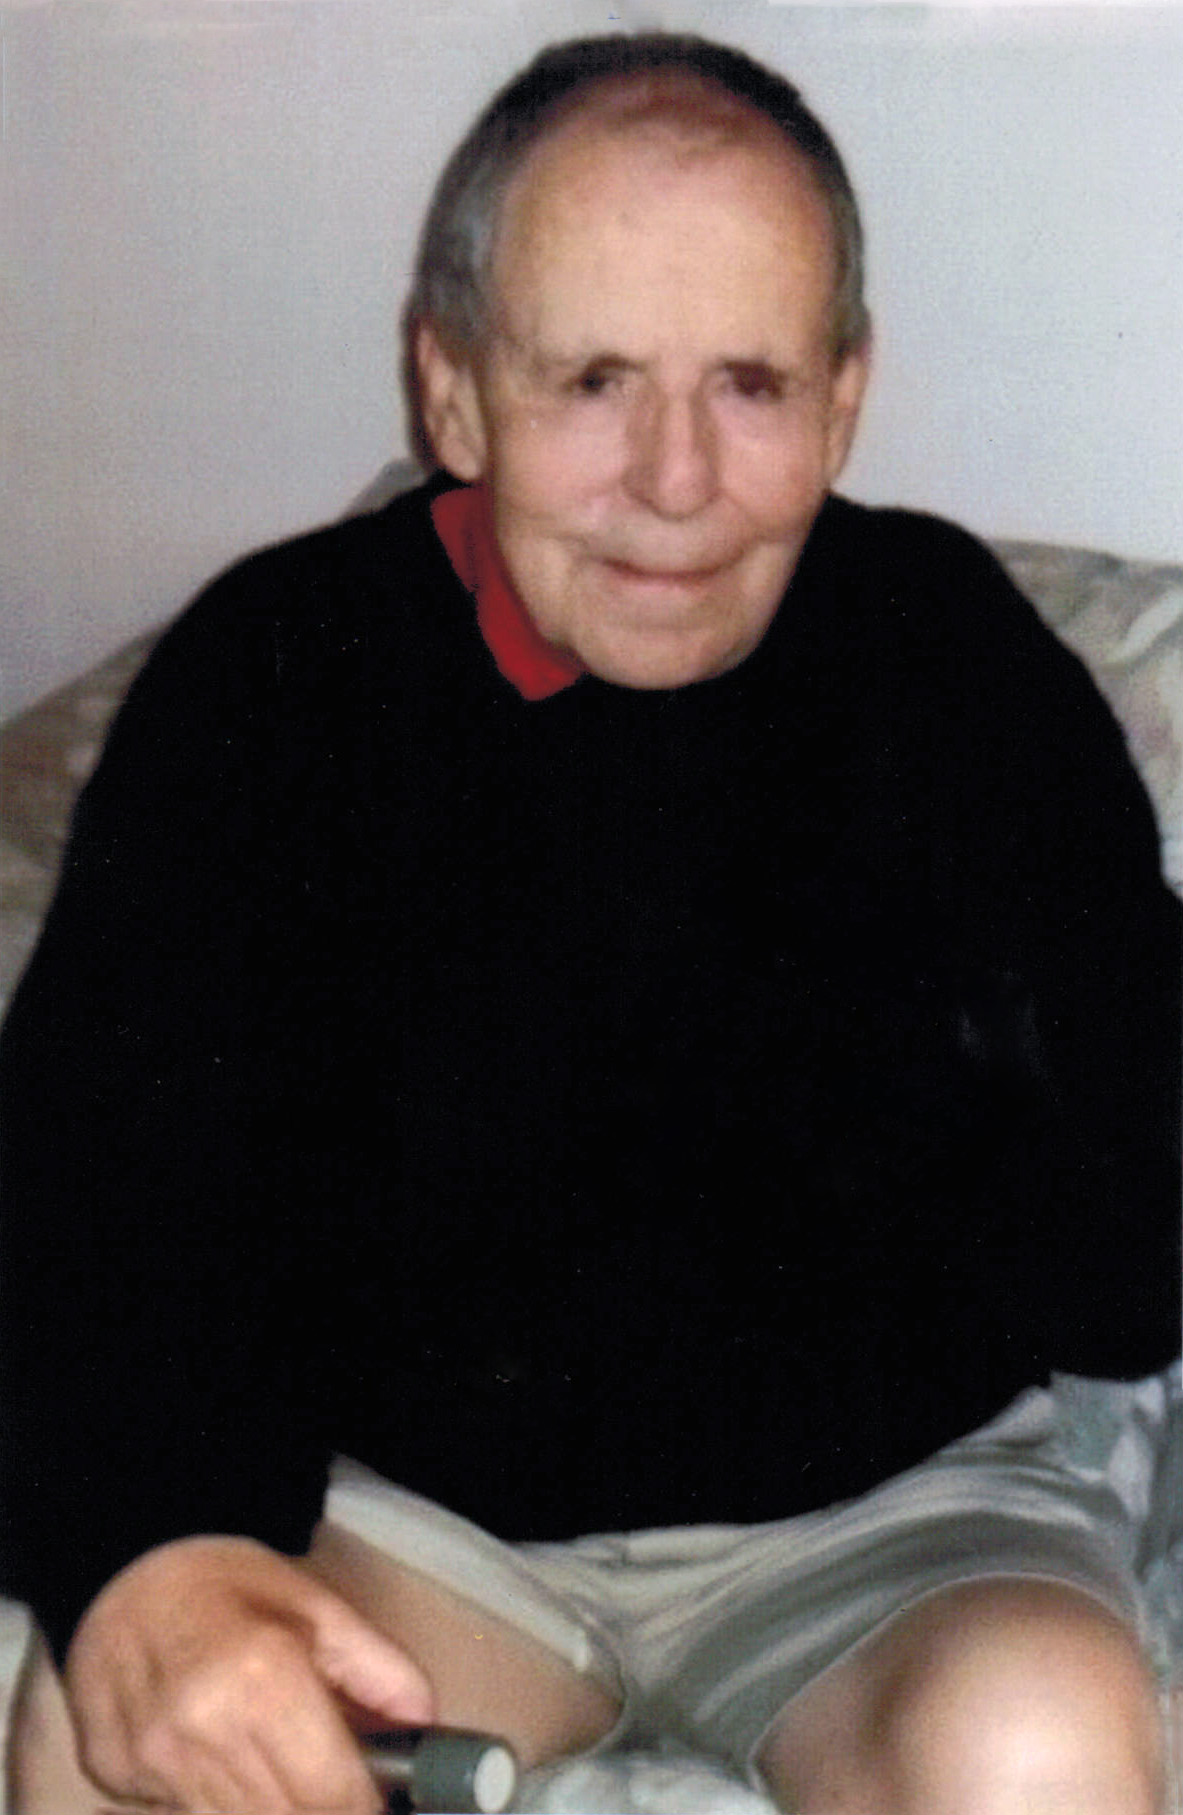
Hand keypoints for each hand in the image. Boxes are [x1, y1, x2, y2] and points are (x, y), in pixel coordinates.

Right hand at [64, 1535, 434, 1813]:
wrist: (122, 1569)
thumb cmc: (229, 1584)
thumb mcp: (318, 1608)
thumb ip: (381, 1672)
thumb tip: (425, 1735)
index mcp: (264, 1678)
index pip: (332, 1794)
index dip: (366, 1809)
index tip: (379, 1804)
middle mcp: (203, 1729)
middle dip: (324, 1809)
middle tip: (340, 1789)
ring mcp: (152, 1761)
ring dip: (273, 1809)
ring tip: (290, 1777)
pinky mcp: (113, 1777)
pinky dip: (222, 1806)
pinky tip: (233, 1774)